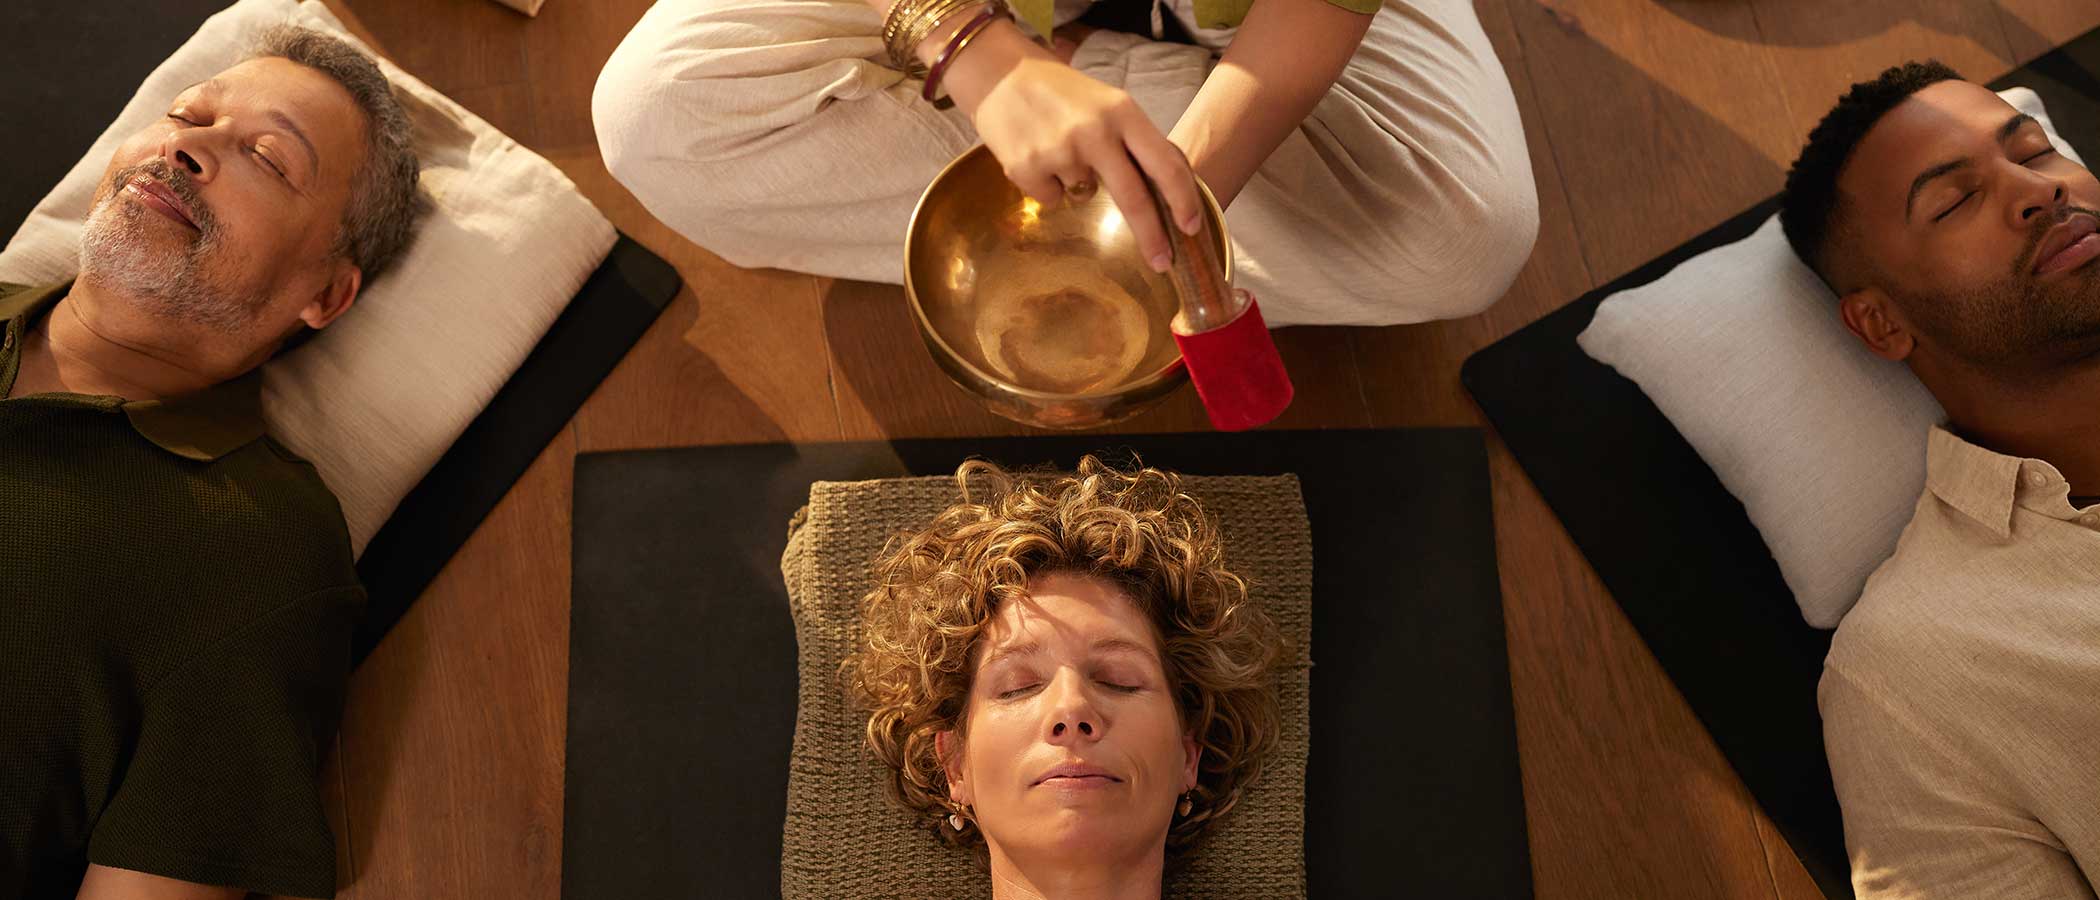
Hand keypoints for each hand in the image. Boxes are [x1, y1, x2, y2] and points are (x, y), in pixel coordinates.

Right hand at [940, 20, 1203, 271]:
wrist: (1001, 74)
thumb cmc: (1063, 93)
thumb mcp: (1109, 105)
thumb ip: (1135, 142)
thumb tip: (1169, 192)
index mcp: (1122, 112)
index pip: (1165, 164)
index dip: (1183, 200)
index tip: (1191, 227)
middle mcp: (1095, 132)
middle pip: (1134, 198)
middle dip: (1152, 237)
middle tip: (1162, 262)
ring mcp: (1059, 151)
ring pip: (1085, 195)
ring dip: (1078, 182)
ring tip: (1059, 148)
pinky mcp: (1026, 168)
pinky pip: (1052, 198)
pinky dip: (1048, 185)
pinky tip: (1037, 154)